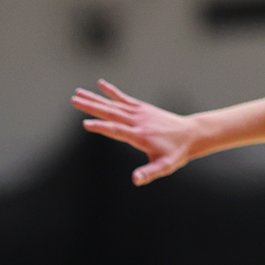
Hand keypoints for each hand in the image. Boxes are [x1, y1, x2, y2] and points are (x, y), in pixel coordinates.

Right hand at [72, 80, 198, 184]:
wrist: (191, 135)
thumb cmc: (176, 153)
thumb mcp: (164, 166)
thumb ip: (148, 173)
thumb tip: (135, 180)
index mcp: (140, 136)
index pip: (117, 131)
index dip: (101, 128)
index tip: (86, 124)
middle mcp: (138, 121)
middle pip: (111, 113)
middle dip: (92, 107)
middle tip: (74, 101)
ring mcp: (139, 113)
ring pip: (114, 104)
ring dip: (95, 99)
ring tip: (78, 93)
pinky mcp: (142, 108)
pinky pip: (124, 99)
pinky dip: (112, 92)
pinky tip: (101, 84)